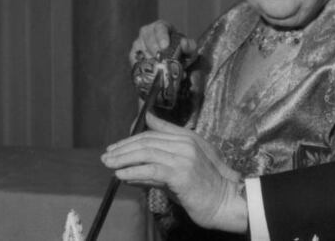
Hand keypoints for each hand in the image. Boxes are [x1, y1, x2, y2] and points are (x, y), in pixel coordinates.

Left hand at [101, 113, 247, 232]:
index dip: (131, 138)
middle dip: (123, 147)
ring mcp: (184, 157)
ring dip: (123, 158)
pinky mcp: (181, 173)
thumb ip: (160, 161)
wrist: (227, 202)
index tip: (115, 146)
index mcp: (188, 137)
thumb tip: (131, 165)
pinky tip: (120, 175)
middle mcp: (186, 143)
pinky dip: (133, 171)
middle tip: (107, 156)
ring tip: (109, 164)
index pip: (153, 132)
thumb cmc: (205, 189)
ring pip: (146, 152)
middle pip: (147, 140)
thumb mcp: (182, 169)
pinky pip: (151, 169)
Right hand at [129, 20, 197, 65]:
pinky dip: (140, 66)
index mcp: (162, 26)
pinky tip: (148, 74)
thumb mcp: (190, 48)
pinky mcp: (133, 54)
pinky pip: (134, 59)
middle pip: (147, 38)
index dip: (162, 37)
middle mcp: (147, 32)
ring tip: (157, 70)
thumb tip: (184, 43)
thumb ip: (190, 46)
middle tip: (161, 61)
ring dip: (148, 60)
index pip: (160, 28)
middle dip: (154, 50)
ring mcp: (138, 42)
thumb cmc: (181, 51)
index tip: (165, 47)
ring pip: (139, 49)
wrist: (173, 60)